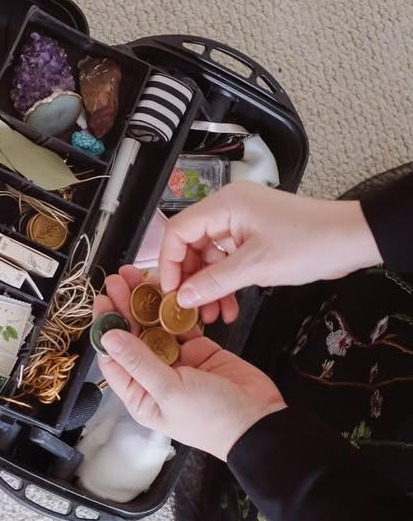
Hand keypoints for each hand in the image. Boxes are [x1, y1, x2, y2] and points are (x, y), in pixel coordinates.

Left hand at [93, 266, 286, 459]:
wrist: (258, 421)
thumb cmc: (211, 418)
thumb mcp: (169, 390)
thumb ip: (139, 361)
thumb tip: (108, 338)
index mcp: (140, 395)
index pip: (113, 359)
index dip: (106, 329)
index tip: (102, 302)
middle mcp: (154, 378)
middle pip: (132, 338)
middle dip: (123, 309)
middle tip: (117, 281)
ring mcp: (178, 361)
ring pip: (155, 327)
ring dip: (146, 304)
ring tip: (136, 277)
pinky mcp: (199, 349)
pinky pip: (181, 325)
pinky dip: (175, 308)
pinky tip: (165, 288)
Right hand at [160, 181, 381, 321]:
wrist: (351, 239)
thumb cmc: (313, 241)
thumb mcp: (256, 267)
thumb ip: (214, 282)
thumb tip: (184, 296)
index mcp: (226, 205)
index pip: (178, 231)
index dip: (169, 263)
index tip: (171, 291)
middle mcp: (230, 210)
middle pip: (192, 246)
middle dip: (191, 280)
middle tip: (191, 308)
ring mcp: (242, 223)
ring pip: (210, 258)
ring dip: (209, 287)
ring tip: (213, 315)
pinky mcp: (254, 237)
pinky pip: (228, 261)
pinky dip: (226, 283)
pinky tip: (229, 306)